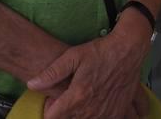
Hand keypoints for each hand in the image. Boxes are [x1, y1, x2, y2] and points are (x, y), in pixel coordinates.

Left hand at [29, 16, 150, 118]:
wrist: (129, 49)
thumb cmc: (100, 51)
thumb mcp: (73, 56)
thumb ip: (51, 73)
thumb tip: (31, 84)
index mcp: (77, 97)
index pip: (52, 117)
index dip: (51, 108)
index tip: (55, 98)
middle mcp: (90, 110)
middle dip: (65, 111)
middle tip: (71, 95)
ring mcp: (105, 113)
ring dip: (80, 113)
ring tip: (85, 97)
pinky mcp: (117, 113)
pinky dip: (95, 115)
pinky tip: (97, 103)